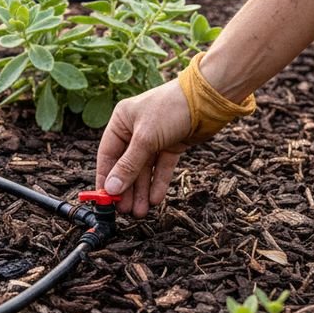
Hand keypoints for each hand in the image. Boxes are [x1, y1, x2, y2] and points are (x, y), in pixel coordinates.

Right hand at [95, 78, 195, 216]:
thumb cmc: (170, 109)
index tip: (105, 199)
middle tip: (126, 211)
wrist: (207, 100)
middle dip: (127, 188)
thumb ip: (128, 165)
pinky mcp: (171, 145)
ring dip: (142, 190)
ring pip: (144, 169)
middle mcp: (135, 130)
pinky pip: (161, 167)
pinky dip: (158, 182)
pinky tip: (156, 199)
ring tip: (142, 212)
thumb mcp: (145, 138)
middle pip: (126, 165)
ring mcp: (154, 138)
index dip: (106, 177)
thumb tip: (111, 188)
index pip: (108, 154)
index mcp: (121, 121)